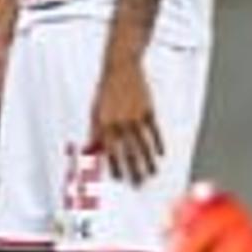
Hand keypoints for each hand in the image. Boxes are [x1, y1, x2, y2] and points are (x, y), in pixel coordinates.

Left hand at [92, 55, 163, 184]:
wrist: (121, 68)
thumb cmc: (105, 90)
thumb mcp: (95, 110)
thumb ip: (94, 132)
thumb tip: (90, 150)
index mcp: (105, 124)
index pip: (110, 152)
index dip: (115, 166)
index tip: (120, 178)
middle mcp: (121, 123)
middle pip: (129, 152)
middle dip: (135, 169)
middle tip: (139, 183)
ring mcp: (136, 117)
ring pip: (144, 145)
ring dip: (149, 161)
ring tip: (152, 172)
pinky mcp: (148, 111)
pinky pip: (154, 132)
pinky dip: (158, 144)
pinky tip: (161, 154)